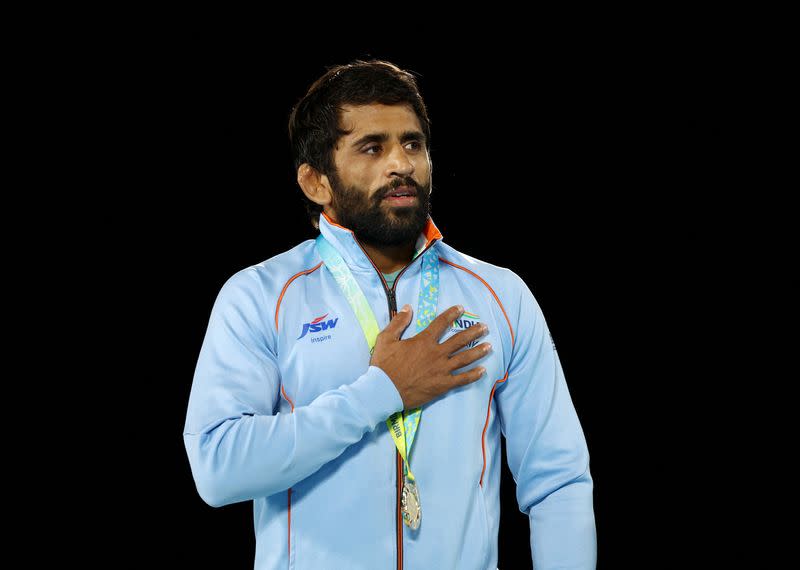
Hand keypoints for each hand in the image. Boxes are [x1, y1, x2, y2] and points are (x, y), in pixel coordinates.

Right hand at [370, 305, 491, 408]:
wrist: (383, 391)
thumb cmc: (383, 365)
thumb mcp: (386, 339)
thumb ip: (398, 322)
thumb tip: (408, 307)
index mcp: (423, 341)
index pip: (441, 323)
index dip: (452, 314)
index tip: (461, 309)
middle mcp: (436, 353)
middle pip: (459, 340)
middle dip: (473, 332)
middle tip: (484, 328)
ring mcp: (441, 370)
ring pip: (465, 359)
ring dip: (478, 351)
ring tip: (489, 346)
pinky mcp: (442, 385)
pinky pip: (462, 379)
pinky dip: (473, 375)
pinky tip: (483, 371)